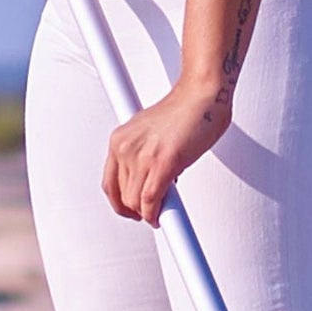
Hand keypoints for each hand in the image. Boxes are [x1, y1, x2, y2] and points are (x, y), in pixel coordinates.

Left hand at [100, 81, 232, 221]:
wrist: (202, 94)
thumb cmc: (185, 109)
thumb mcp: (151, 132)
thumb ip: (144, 154)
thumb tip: (151, 180)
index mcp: (120, 140)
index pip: (109, 184)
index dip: (119, 203)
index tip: (130, 210)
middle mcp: (126, 148)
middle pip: (123, 196)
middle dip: (138, 210)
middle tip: (151, 212)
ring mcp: (142, 156)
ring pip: (136, 202)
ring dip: (148, 213)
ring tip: (161, 212)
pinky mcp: (162, 163)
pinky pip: (152, 201)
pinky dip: (156, 214)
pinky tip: (163, 216)